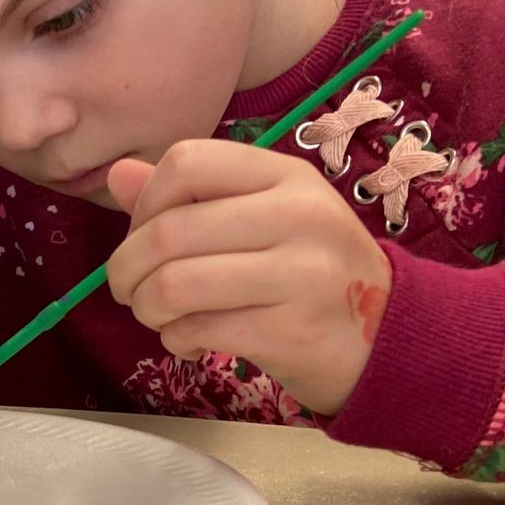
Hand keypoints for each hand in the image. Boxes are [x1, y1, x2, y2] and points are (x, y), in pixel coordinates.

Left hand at [105, 139, 391, 414]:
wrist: (387, 337)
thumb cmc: (307, 270)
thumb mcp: (260, 216)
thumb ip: (188, 195)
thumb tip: (116, 173)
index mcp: (286, 175)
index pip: (185, 162)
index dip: (144, 201)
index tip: (142, 234)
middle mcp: (299, 216)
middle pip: (168, 231)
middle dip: (126, 268)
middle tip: (129, 289)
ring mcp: (302, 274)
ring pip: (173, 285)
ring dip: (145, 308)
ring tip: (157, 315)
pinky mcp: (292, 332)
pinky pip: (196, 331)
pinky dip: (175, 340)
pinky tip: (191, 342)